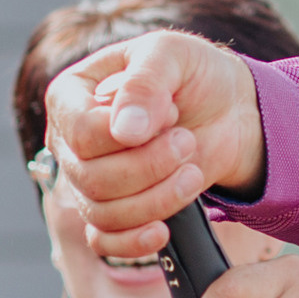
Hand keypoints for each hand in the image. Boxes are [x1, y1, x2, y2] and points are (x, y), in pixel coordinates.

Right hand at [44, 29, 266, 259]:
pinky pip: (104, 241)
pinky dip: (133, 242)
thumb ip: (145, 83)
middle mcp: (70, 141)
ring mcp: (87, 179)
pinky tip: (163, 230)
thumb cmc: (194, 75)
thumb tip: (123, 131)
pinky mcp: (114, 209)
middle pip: (92, 178)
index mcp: (70, 96)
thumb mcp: (171, 55)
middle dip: (152, 166)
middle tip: (188, 141)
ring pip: (103, 212)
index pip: (82, 133)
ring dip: (158, 199)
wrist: (229, 110)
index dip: (133, 133)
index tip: (172, 112)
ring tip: (192, 171)